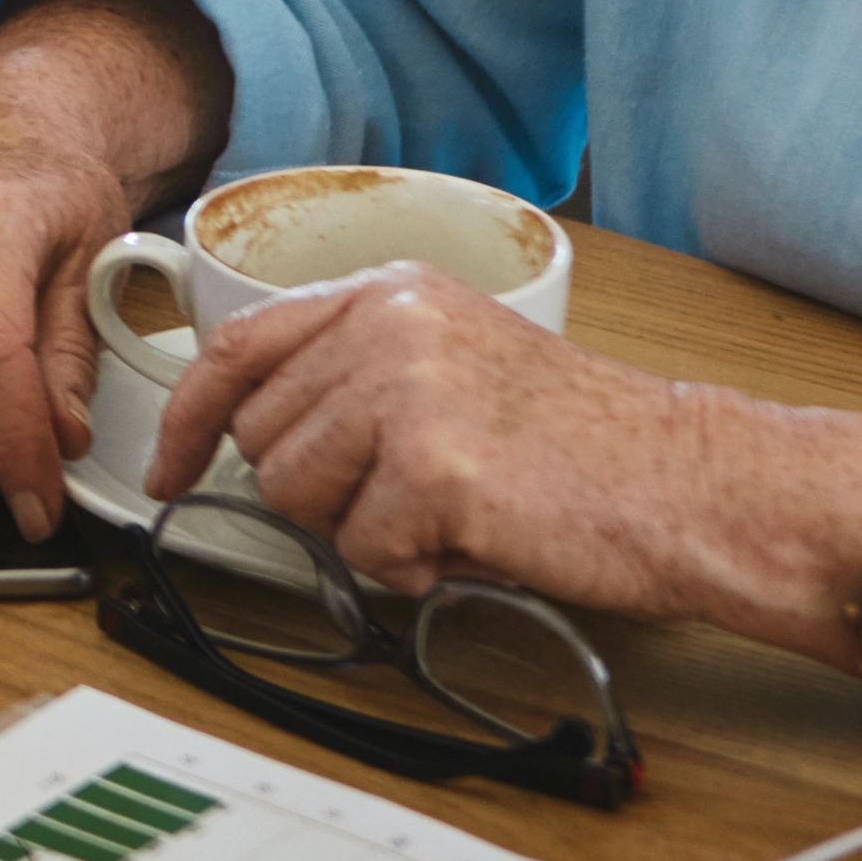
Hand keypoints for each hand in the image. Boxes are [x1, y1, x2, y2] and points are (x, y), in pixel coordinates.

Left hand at [147, 262, 728, 613]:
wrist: (693, 483)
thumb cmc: (589, 444)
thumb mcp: (458, 363)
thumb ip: (358, 374)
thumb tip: (252, 435)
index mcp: (390, 292)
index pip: (239, 346)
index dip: (189, 417)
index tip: (168, 467)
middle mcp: (388, 324)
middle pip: (264, 437)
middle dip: (320, 492)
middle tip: (408, 498)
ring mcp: (407, 389)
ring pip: (298, 496)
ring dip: (368, 531)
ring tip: (453, 513)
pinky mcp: (433, 465)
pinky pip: (364, 551)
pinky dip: (416, 568)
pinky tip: (479, 539)